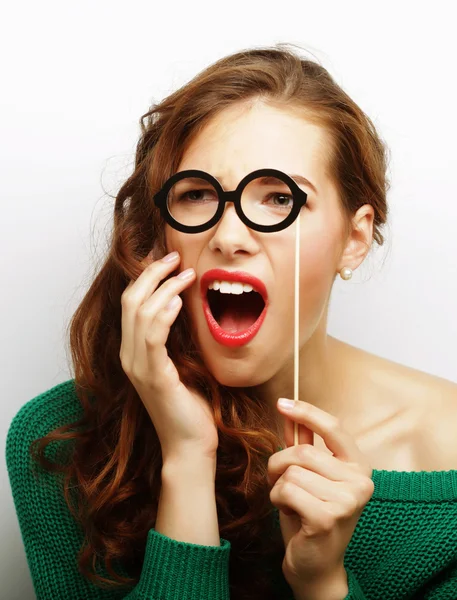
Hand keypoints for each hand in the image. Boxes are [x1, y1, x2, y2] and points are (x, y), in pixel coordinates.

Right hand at [120, 246, 218, 463]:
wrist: (190, 444)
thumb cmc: (189, 405)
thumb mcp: (180, 364)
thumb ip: (174, 339)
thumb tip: (183, 306)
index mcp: (133, 352)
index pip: (130, 304)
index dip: (146, 278)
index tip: (169, 261)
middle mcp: (129, 356)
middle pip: (130, 301)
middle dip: (152, 274)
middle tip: (175, 257)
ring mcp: (137, 367)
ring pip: (140, 313)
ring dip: (164, 287)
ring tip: (186, 274)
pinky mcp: (154, 377)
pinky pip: (153, 337)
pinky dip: (164, 314)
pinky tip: (178, 302)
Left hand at [267, 399, 373, 595]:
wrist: (315, 564)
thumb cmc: (310, 514)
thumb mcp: (308, 474)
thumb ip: (302, 441)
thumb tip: (289, 409)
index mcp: (359, 465)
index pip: (333, 427)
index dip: (306, 411)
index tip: (282, 402)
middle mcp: (360, 481)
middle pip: (303, 451)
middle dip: (279, 464)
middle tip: (280, 481)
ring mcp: (348, 500)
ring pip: (292, 471)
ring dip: (278, 485)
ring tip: (290, 501)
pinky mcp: (329, 517)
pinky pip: (287, 489)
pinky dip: (278, 499)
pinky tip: (290, 513)